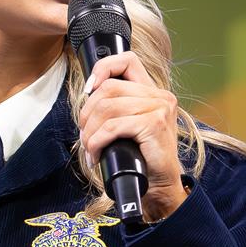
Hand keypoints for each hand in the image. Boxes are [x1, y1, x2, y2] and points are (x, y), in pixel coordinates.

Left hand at [77, 51, 187, 219]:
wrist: (160, 186)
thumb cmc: (142, 159)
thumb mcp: (129, 127)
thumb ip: (117, 107)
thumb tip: (87, 97)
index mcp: (154, 92)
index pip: (127, 60)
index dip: (103, 68)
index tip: (89, 90)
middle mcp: (160, 96)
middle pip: (108, 88)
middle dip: (87, 112)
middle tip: (85, 134)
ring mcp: (159, 109)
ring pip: (107, 108)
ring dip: (90, 131)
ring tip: (90, 147)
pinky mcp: (154, 125)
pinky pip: (113, 126)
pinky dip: (97, 141)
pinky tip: (96, 154)